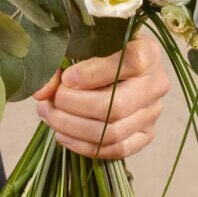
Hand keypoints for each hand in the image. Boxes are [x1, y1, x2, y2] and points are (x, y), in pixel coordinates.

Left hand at [33, 34, 170, 161]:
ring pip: (113, 131)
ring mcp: (153, 112)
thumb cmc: (96, 52)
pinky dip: (85, 146)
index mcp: (147, 51)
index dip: (93, 73)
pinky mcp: (146, 135)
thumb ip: (60, 65)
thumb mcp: (81, 46)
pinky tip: (63, 135)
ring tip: (49, 116)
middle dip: (75, 106)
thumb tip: (41, 93)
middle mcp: (156, 83)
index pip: (129, 62)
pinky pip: (117, 149)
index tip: (66, 78)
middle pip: (117, 105)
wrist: (115, 70)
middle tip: (49, 102)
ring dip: (74, 128)